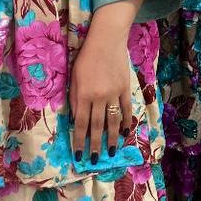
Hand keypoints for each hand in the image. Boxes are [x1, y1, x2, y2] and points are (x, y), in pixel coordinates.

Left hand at [69, 3, 141, 162]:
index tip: (79, 154)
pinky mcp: (125, 89)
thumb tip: (76, 119)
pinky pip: (126, 109)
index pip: (81, 123)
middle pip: (97, 126)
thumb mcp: (73, 77)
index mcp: (83, 94)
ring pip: (113, 121)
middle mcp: (99, 97)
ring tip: (111, 152)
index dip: (79, 140)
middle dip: (95, 145)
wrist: (106, 40)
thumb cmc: (85, 57)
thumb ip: (74, 99)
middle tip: (94, 159)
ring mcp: (114, 93)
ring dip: (112, 138)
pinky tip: (125, 132)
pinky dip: (126, 122)